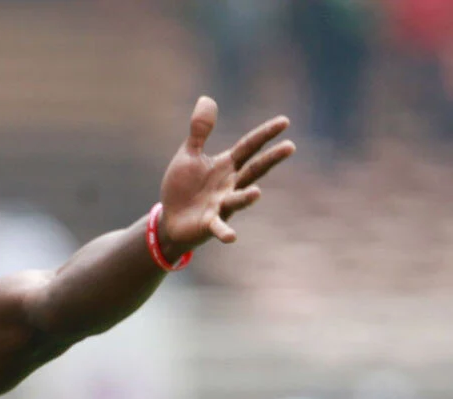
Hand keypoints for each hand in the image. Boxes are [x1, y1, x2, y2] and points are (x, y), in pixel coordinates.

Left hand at [157, 97, 295, 256]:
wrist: (170, 219)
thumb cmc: (183, 186)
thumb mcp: (189, 155)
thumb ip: (200, 131)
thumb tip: (207, 99)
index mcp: (227, 165)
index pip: (249, 146)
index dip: (265, 134)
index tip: (285, 121)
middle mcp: (230, 184)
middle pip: (253, 170)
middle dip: (271, 159)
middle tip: (290, 147)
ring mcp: (222, 205)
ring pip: (238, 199)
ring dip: (247, 198)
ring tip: (257, 193)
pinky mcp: (209, 223)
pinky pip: (219, 227)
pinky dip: (225, 231)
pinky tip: (232, 237)